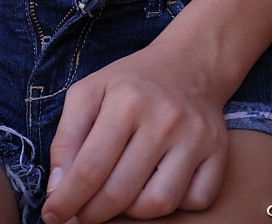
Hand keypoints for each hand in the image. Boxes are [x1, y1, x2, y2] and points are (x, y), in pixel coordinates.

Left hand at [41, 41, 227, 222]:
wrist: (189, 64)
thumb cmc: (131, 83)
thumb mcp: (89, 92)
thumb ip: (66, 138)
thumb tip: (58, 189)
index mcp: (127, 100)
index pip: (90, 168)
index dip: (67, 201)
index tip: (52, 216)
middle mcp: (165, 118)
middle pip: (121, 193)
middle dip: (92, 213)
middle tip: (82, 213)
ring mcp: (196, 136)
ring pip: (158, 204)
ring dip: (131, 211)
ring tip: (119, 195)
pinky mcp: (219, 152)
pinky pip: (194, 202)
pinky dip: (174, 205)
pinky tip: (156, 184)